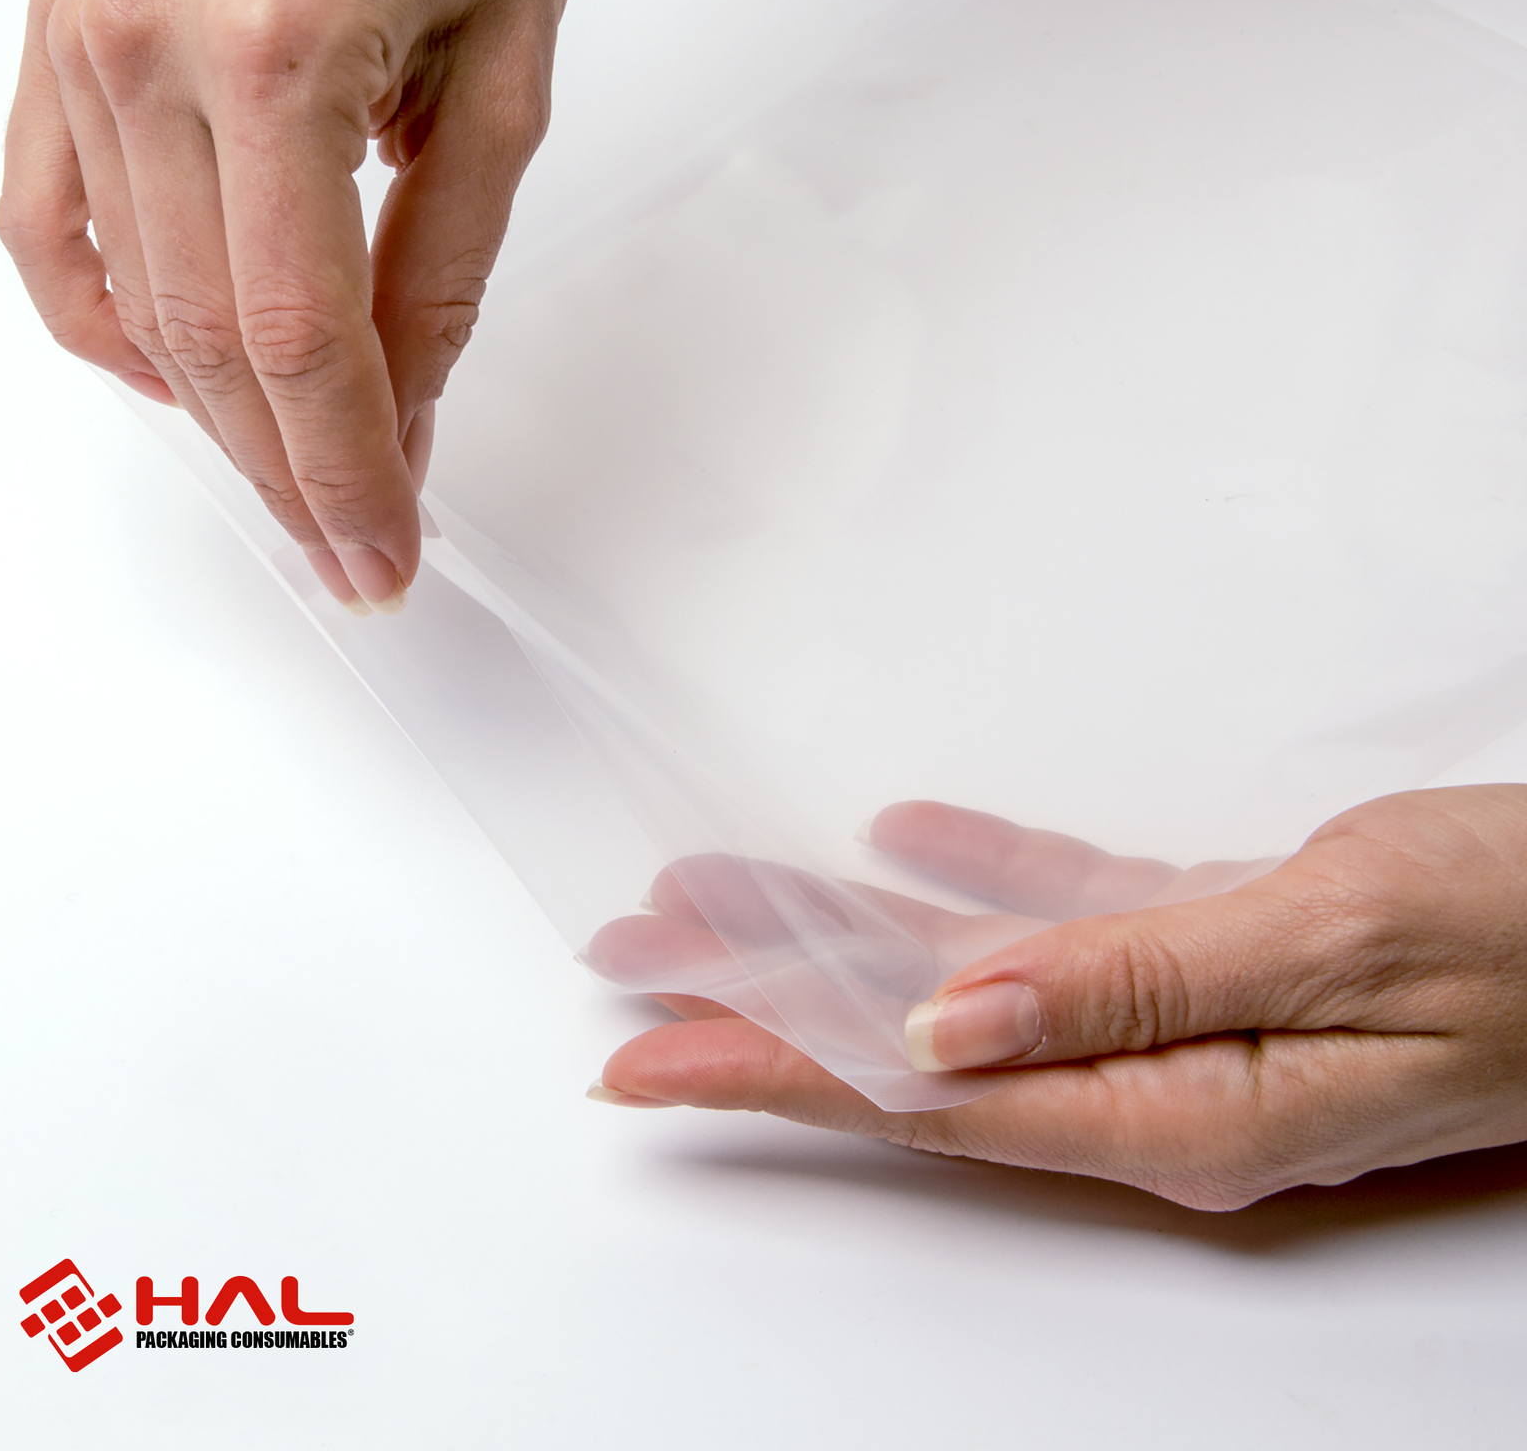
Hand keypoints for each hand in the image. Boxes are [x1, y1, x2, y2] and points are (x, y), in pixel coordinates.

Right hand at [0, 0, 578, 612]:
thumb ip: (443, 266)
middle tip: (351, 550)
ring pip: (137, 309)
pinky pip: (44, 228)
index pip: (305, 338)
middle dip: (292, 475)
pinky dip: (106, 329)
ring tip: (294, 484)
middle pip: (213, 345)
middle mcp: (150, 48)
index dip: (345, 473)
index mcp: (281, 52)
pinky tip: (177, 382)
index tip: (382, 553)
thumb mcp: (508, 84)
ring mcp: (83, 40)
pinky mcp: (60, 35)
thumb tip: (405, 416)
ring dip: (220, 423)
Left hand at [592, 787, 1526, 1209]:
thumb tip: (952, 1028)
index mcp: (1174, 1111)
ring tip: (718, 902)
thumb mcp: (1330, 942)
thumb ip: (1135, 984)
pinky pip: (1060, 921)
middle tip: (632, 965)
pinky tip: (898, 850)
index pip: (919, 1101)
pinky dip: (975, 883)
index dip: (767, 1072)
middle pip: (912, 1050)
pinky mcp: (1210, 952)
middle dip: (762, 1006)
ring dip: (839, 939)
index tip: (642, 1059)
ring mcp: (1181, 1021)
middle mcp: (1156, 1083)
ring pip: (966, 984)